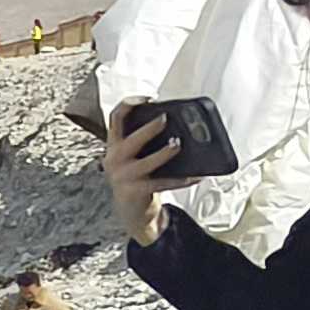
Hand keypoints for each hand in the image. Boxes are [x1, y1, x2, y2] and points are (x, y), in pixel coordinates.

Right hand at [106, 112, 186, 245]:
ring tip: (178, 144)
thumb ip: (144, 142)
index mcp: (114, 145)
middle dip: (149, 129)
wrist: (130, 211)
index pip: (115, 118)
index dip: (130, 104)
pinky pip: (162, 183)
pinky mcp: (136, 191)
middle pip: (130, 139)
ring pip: (146, 162)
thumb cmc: (137, 177)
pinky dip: (181, 179)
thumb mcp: (133, 157)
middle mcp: (114, 159)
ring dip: (164, 153)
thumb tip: (177, 127)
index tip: (148, 98)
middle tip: (166, 119)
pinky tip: (196, 176)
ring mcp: (123, 177)